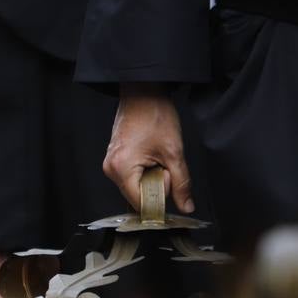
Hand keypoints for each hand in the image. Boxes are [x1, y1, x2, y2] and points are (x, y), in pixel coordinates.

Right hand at [103, 84, 194, 213]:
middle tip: (163, 160)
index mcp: (121, 169)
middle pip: (137, 196)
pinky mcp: (115, 159)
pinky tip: (149, 154)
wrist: (143, 91)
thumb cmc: (154, 114)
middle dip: (156, 184)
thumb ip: (181, 183)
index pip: (141, 203)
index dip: (160, 198)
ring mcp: (111, 164)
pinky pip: (132, 176)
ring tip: (155, 155)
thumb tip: (186, 206)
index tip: (171, 181)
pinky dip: (145, 170)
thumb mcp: (174, 152)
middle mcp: (111, 169)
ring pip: (136, 186)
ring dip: (151, 177)